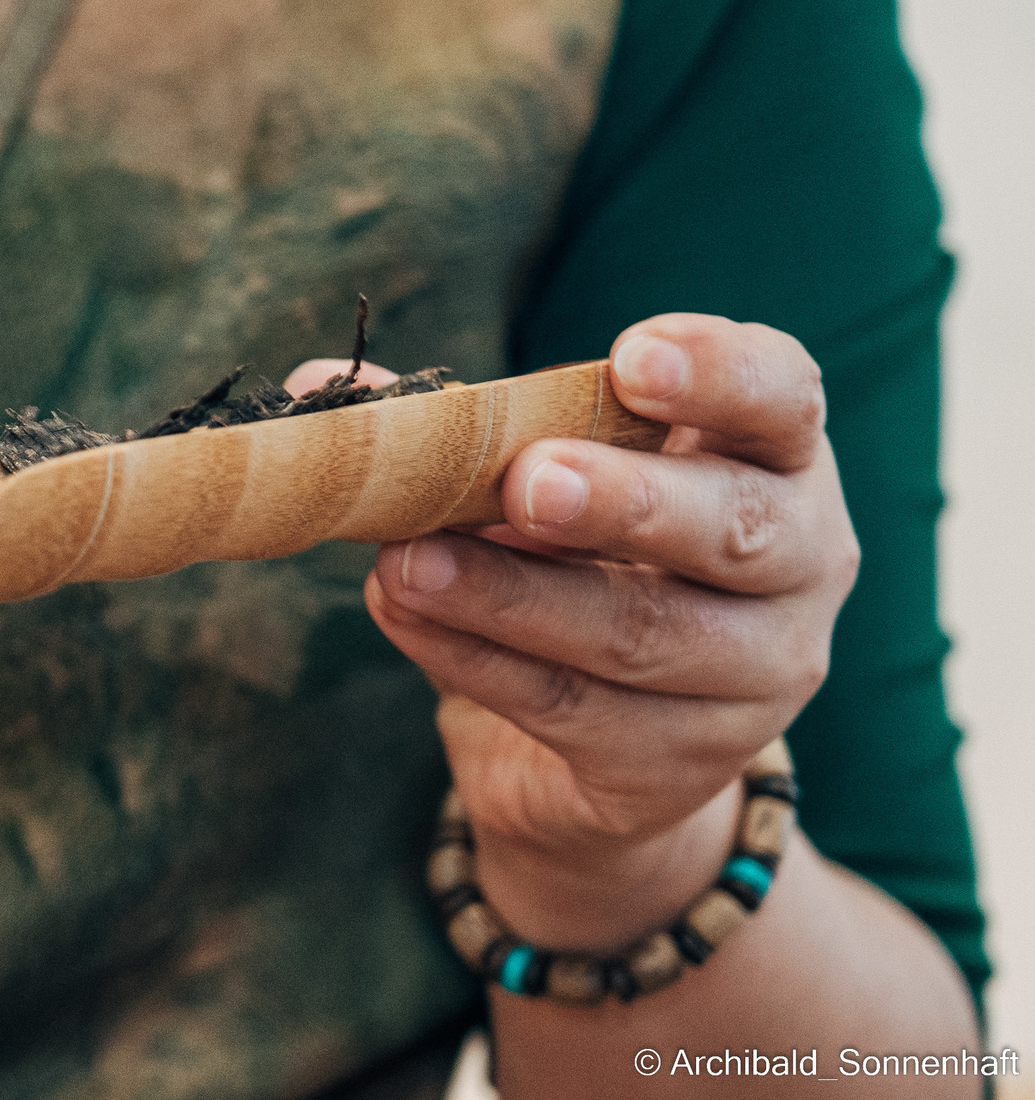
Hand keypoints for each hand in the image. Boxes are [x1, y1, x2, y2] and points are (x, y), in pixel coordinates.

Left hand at [298, 317, 858, 945]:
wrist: (606, 739)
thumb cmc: (580, 555)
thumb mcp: (533, 473)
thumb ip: (448, 425)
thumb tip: (320, 382)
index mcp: (774, 455)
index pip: (780, 395)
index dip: (716, 373)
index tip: (628, 357)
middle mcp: (801, 562)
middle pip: (734, 527)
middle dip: (625, 503)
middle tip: (530, 483)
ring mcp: (759, 672)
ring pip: (641, 633)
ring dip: (513, 596)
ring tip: (409, 563)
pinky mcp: (690, 762)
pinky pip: (575, 710)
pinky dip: (476, 659)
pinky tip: (405, 614)